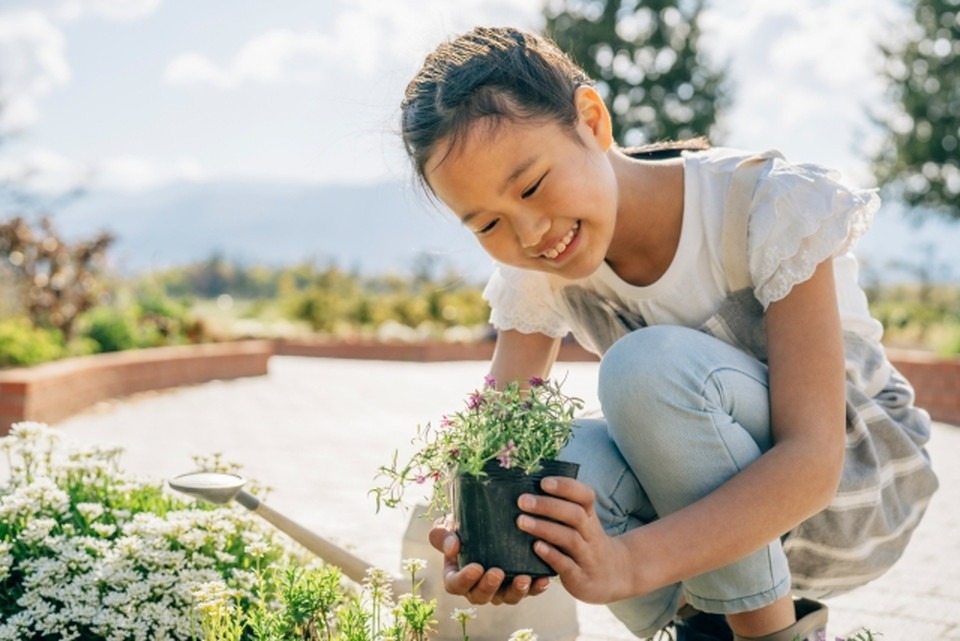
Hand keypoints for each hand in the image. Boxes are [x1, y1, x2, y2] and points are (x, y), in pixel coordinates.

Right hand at [428, 516, 551, 604]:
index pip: (456, 585)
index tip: (475, 567)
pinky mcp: (519, 584)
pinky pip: (529, 591)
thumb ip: (443, 535)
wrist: (484, 521)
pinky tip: (543, 579)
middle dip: (490, 586)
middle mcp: (478, 587)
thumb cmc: (461, 525)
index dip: (465, 580)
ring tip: (524, 578)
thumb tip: (453, 546)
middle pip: (481, 596)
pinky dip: (536, 587)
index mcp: (457, 576)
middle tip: (497, 572)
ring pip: (507, 597)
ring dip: (516, 591)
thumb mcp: (446, 526)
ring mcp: (500, 588)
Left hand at [516, 476, 633, 603]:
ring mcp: (587, 557)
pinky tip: (536, 547)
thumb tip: (528, 491)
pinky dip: (551, 555)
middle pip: (575, 515)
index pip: (585, 496)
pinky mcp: (581, 578)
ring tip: (521, 521)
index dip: (566, 487)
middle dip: (548, 506)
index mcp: (590, 517)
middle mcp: (591, 535)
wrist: (613, 576)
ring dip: (544, 528)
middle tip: (522, 500)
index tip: (543, 482)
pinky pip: (567, 566)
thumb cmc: (586, 544)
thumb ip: (563, 509)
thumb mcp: (583, 525)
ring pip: (570, 539)